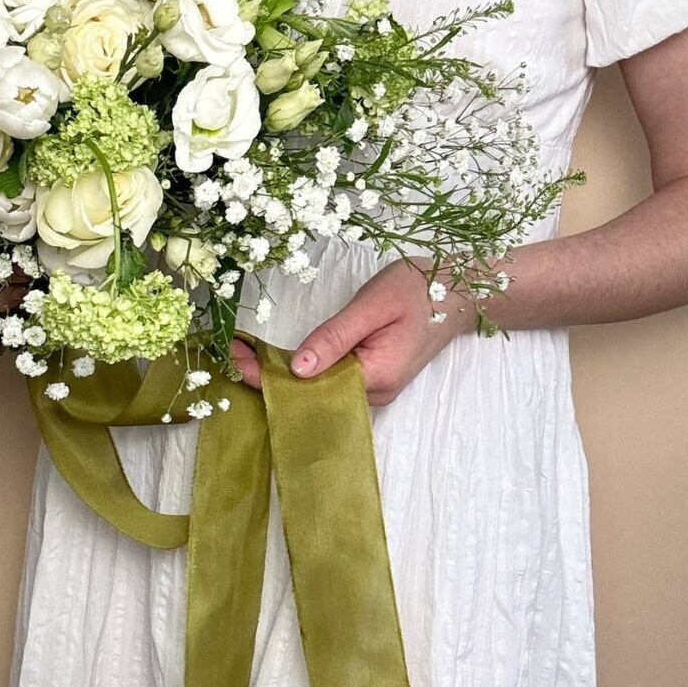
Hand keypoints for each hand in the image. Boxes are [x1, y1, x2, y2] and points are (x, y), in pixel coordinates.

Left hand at [230, 259, 472, 405]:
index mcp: (374, 378)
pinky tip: (279, 359)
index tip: (233, 358)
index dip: (268, 376)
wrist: (458, 291)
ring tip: (244, 354)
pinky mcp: (373, 380)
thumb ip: (334, 338)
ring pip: (320, 390)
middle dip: (268, 376)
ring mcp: (374, 390)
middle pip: (311, 395)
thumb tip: (297, 369)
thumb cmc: (417, 291)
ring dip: (284, 374)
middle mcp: (373, 394)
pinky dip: (305, 371)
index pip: (309, 387)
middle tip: (230, 352)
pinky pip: (332, 382)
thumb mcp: (371, 307)